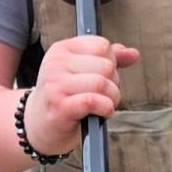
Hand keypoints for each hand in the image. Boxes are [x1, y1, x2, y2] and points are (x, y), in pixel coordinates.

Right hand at [22, 36, 139, 155]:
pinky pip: (94, 101)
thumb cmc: (65, 95)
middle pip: (106, 66)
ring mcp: (56, 85)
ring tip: (105, 104)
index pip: (102, 45)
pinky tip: (102, 113)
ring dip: (112, 98)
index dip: (112, 62)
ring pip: (102, 84)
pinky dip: (106, 109)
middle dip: (114, 82)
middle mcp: (56, 63)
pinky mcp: (59, 106)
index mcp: (62, 49)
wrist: (38, 125)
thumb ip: (109, 59)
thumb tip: (134, 53)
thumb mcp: (83, 71)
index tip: (103, 76)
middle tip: (105, 94)